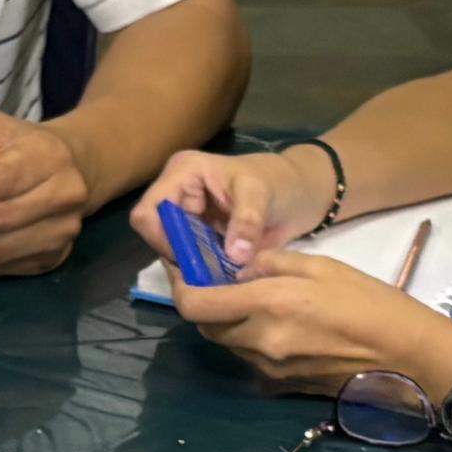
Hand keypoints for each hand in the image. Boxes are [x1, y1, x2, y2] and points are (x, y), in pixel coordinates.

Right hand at [134, 141, 337, 266]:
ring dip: (193, 267)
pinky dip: (205, 270)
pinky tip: (224, 276)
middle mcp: (178, 195)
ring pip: (174, 251)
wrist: (303, 194)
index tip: (191, 258)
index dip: (161, 238)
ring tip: (219, 277)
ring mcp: (189, 218)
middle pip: (157, 236)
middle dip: (180, 256)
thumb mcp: (262, 195)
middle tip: (209, 275)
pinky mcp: (202, 236)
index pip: (149, 212)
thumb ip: (247, 222)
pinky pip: (193, 259)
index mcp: (182, 174)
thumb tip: (234, 256)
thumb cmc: (280, 182)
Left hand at [176, 254, 451, 395]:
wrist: (409, 357)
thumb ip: (273, 264)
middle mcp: (260, 340)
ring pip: (227, 344)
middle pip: (206, 326)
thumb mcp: (322, 266)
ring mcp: (269, 369)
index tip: (189, 272)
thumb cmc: (372, 302)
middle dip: (205, 304)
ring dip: (228, 324)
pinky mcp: (282, 386)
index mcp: (269, 304)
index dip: (183, 287)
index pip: (196, 304)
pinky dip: (250, 342)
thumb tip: (240, 269)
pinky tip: (276, 328)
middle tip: (221, 283)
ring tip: (252, 303)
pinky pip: (250, 360)